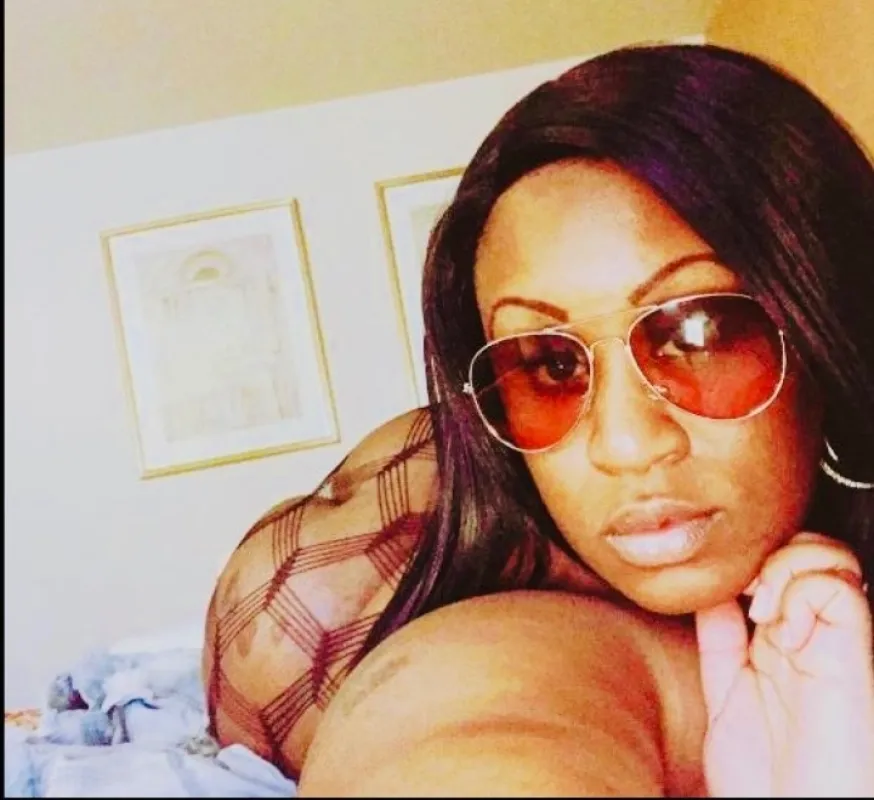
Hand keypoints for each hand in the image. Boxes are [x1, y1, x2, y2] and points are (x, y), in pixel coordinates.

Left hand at [695, 532, 873, 796]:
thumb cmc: (764, 780)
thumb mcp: (724, 696)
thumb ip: (721, 643)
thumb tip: (707, 591)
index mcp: (784, 642)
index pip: (779, 565)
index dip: (748, 557)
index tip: (721, 582)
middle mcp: (813, 636)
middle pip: (806, 549)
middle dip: (767, 553)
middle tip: (743, 594)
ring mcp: (835, 645)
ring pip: (829, 556)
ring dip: (783, 567)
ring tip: (763, 612)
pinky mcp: (854, 658)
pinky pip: (839, 591)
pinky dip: (801, 593)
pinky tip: (783, 632)